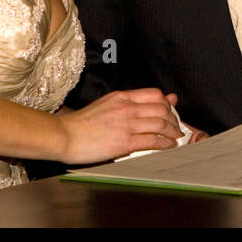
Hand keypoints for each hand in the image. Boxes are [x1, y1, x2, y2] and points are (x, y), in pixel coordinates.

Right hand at [57, 89, 189, 163]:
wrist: (65, 135)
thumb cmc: (83, 123)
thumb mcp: (107, 104)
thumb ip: (129, 102)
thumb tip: (143, 103)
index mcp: (122, 96)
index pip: (155, 94)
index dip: (167, 104)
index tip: (171, 112)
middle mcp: (127, 107)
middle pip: (162, 108)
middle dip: (174, 119)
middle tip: (176, 127)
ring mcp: (127, 124)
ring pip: (161, 123)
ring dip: (172, 132)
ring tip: (175, 138)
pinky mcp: (125, 141)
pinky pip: (153, 140)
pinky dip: (165, 143)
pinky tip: (168, 147)